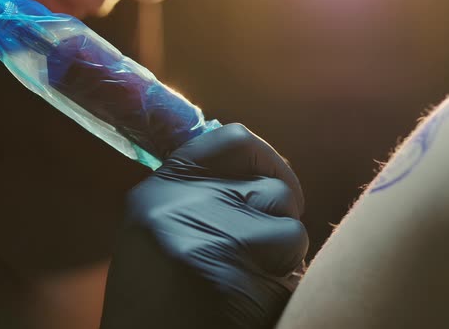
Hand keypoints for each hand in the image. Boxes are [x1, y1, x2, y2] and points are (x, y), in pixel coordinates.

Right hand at [100, 124, 308, 328]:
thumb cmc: (156, 295)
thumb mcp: (160, 230)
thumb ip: (201, 194)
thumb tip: (260, 169)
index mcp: (161, 190)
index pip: (235, 140)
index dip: (269, 160)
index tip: (277, 183)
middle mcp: (183, 207)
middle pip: (275, 190)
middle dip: (278, 223)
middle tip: (252, 254)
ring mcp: (212, 244)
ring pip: (292, 233)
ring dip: (281, 262)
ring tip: (240, 284)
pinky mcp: (239, 286)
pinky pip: (291, 280)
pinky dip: (277, 295)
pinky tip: (242, 307)